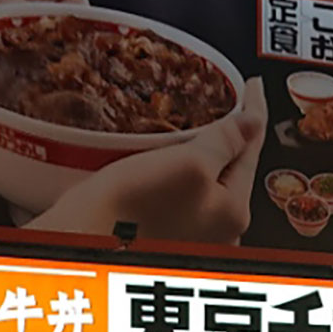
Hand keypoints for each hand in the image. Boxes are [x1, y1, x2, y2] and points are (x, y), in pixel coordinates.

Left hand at [0, 0, 88, 208]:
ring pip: (36, 98)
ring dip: (68, 80)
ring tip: (97, 57)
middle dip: (59, 35)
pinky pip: (31, 148)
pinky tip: (85, 118)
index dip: (32, 2)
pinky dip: (59, 136)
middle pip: (26, 56)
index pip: (1, 19)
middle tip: (90, 19)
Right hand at [28, 77, 267, 242]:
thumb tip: (252, 121)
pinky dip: (175, 175)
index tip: (253, 88)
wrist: (79, 244)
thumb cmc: (129, 211)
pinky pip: (179, 197)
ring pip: (204, 185)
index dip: (251, 114)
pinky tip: (162, 162)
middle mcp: (220, 234)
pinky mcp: (162, 239)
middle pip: (229, 172)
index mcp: (233, 212)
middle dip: (225, 139)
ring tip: (189, 128)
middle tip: (223, 103)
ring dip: (198, 157)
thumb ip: (225, 142)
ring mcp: (192, 240)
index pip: (250, 151)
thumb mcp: (188, 165)